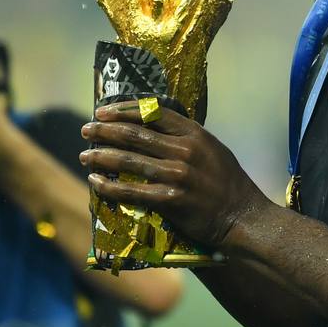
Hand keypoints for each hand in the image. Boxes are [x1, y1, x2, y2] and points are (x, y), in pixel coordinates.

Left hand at [80, 103, 267, 249]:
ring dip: (102, 156)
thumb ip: (186, 137)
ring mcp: (177, 175)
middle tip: (86, 130)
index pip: (153, 113)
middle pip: (136, 134)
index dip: (124, 110)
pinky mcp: (170, 200)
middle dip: (106, 130)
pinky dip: (109, 186)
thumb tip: (153, 127)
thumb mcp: (212, 148)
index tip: (103, 111)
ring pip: (129, 160)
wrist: (241, 216)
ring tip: (85, 154)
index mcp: (195, 133)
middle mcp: (185, 150)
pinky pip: (131, 191)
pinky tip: (95, 181)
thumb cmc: (227, 182)